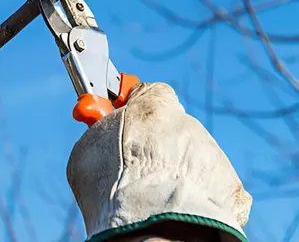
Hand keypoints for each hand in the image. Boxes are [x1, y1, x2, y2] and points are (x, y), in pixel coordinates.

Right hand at [66, 82, 251, 241]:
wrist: (151, 228)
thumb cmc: (112, 187)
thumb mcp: (88, 149)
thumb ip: (100, 132)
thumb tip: (100, 128)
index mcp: (152, 108)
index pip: (151, 92)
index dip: (136, 106)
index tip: (124, 117)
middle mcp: (187, 124)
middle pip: (172, 127)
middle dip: (156, 144)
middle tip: (136, 167)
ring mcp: (212, 155)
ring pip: (191, 157)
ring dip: (176, 171)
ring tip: (153, 196)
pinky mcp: (231, 187)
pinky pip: (212, 186)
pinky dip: (197, 196)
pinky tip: (177, 209)